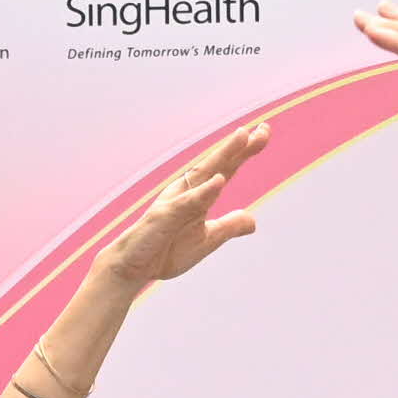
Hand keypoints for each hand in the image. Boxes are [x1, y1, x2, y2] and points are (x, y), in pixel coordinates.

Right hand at [94, 117, 274, 290]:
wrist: (133, 268)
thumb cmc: (165, 250)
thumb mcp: (206, 240)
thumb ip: (228, 227)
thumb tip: (253, 220)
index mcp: (198, 196)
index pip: (225, 169)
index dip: (244, 152)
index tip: (264, 133)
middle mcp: (187, 192)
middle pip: (218, 164)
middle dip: (240, 146)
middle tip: (263, 130)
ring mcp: (175, 202)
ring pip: (203, 174)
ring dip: (224, 155)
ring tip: (243, 137)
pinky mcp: (165, 216)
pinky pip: (187, 203)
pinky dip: (203, 192)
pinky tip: (219, 181)